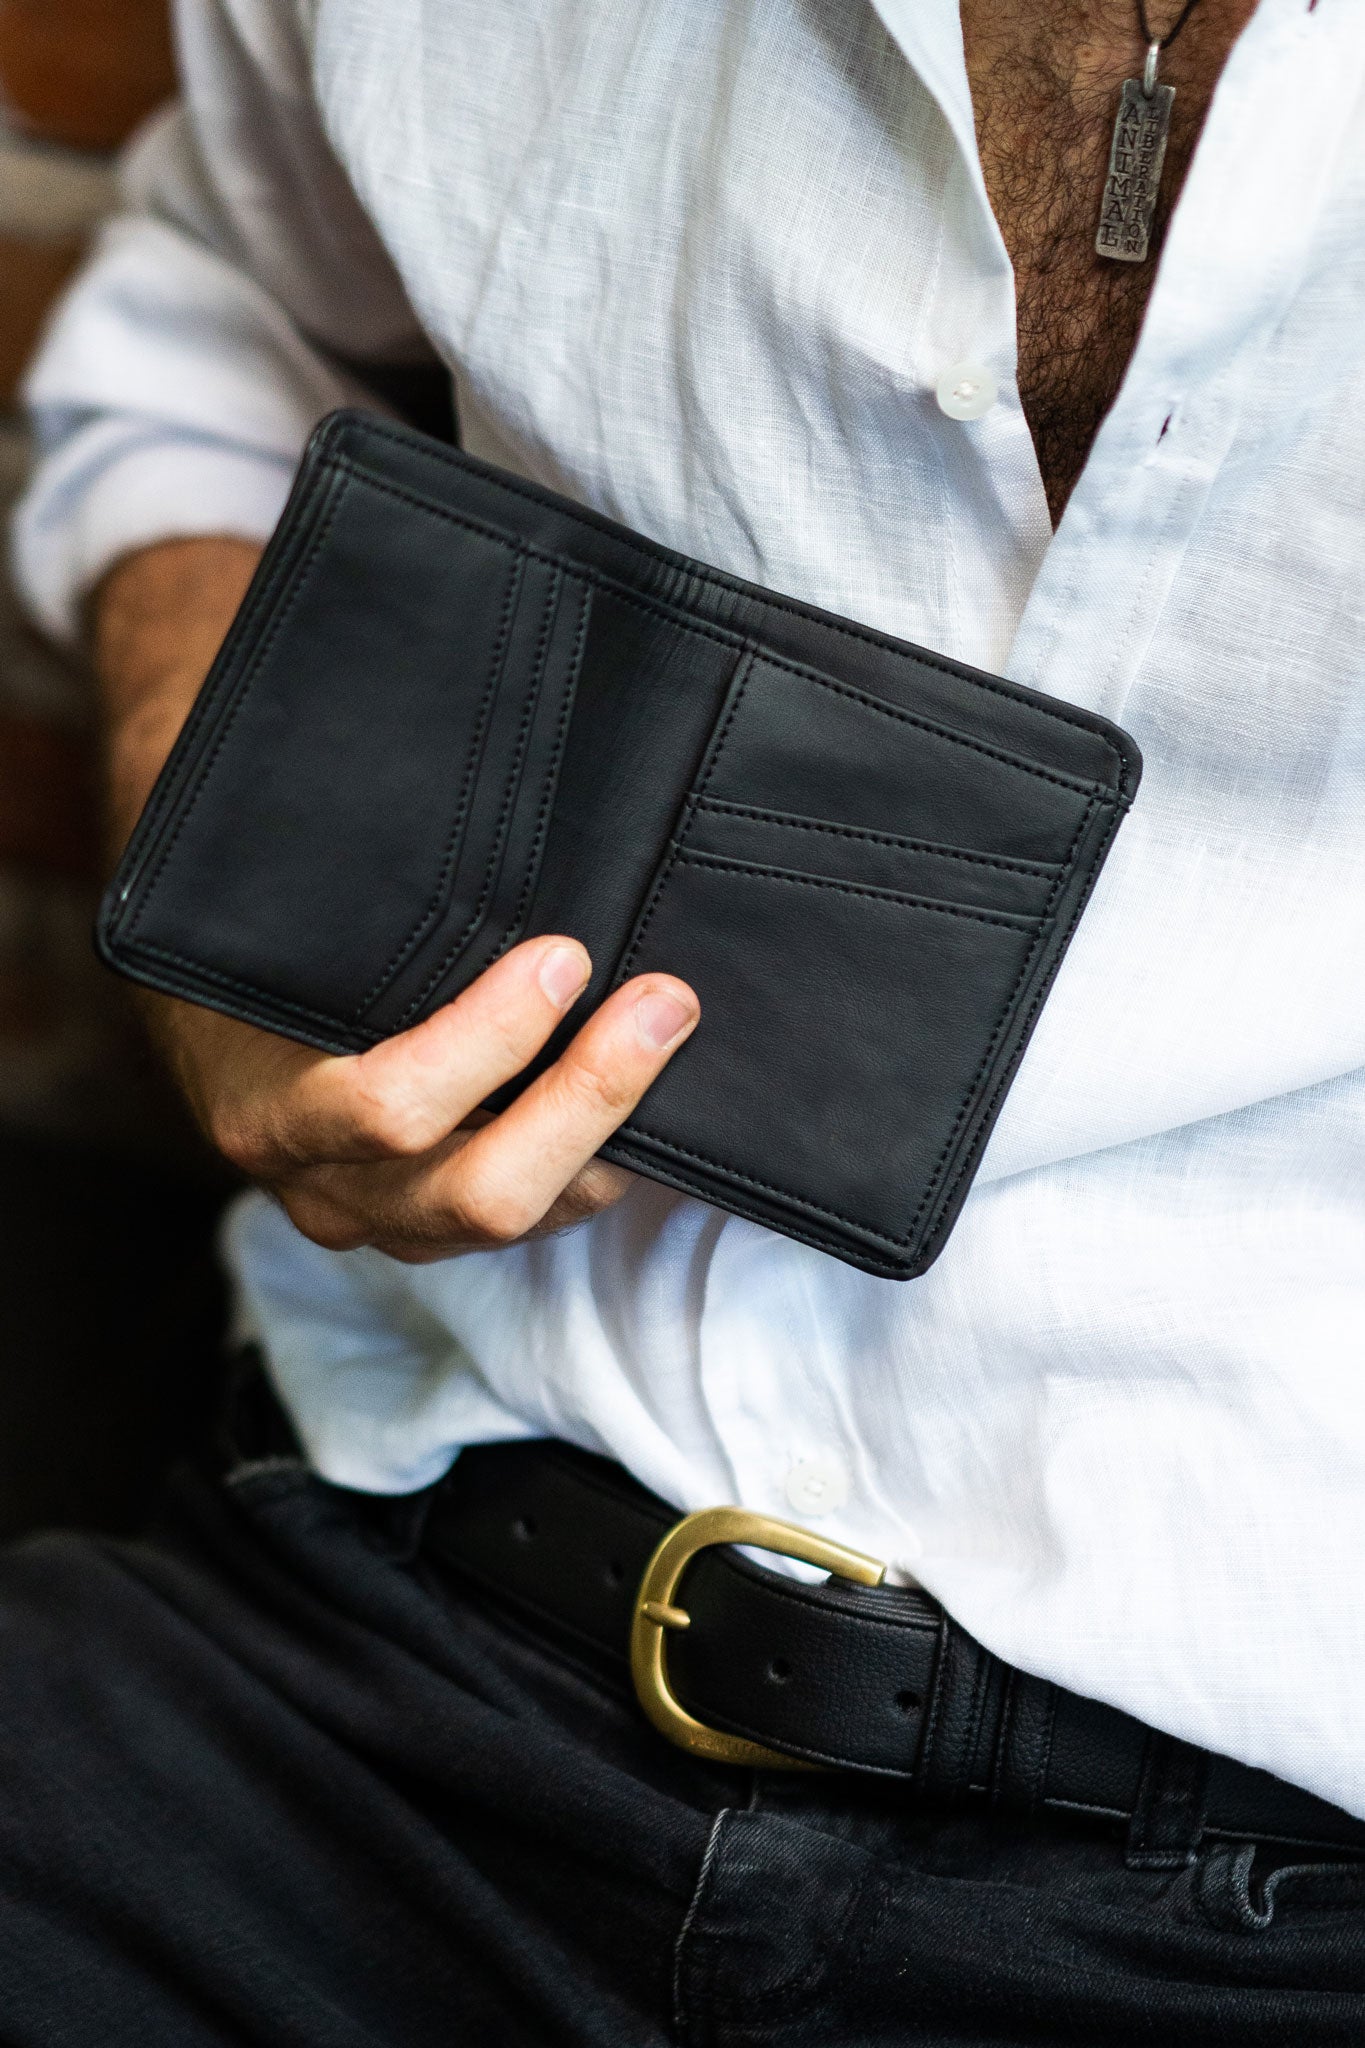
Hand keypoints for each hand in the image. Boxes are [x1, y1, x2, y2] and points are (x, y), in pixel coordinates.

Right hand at [155, 934, 697, 1259]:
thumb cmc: (255, 942)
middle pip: (480, 1193)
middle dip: (588, 1097)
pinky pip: (536, 1216)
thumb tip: (458, 792)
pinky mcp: (434, 1228)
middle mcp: (325, 1186)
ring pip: (522, 1217)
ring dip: (612, 1130)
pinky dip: (599, 1157)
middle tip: (659, 1004)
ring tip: (670, 1035)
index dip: (492, 1040)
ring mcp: (385, 1221)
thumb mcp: (279, 920)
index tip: (564, 956)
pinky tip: (648, 1091)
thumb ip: (357, 896)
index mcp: (269, 1109)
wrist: (209, 1010)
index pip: (391, 1108)